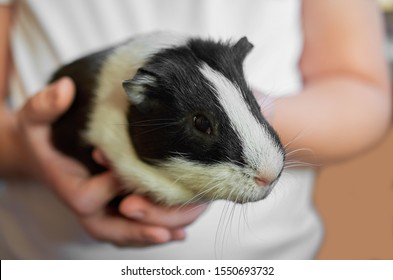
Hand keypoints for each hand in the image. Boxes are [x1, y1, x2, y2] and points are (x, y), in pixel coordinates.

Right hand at [17, 77, 206, 245]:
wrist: (50, 155)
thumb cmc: (46, 137)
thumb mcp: (37, 118)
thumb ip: (45, 106)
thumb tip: (65, 88)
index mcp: (68, 187)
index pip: (86, 197)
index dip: (110, 186)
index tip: (133, 171)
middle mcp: (87, 207)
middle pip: (112, 228)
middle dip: (139, 228)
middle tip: (165, 228)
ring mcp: (104, 213)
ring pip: (128, 233)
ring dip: (156, 232)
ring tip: (180, 230)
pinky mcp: (117, 212)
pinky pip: (137, 229)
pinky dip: (159, 230)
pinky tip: (180, 230)